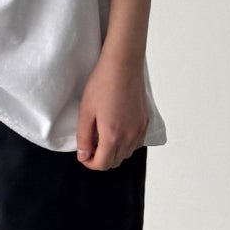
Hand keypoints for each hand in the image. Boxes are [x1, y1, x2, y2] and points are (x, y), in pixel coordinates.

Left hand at [75, 54, 148, 169]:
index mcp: (112, 136)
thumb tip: (83, 156)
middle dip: (101, 159)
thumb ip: (84, 138)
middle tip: (91, 145)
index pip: (102, 164)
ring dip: (114, 152)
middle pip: (115, 162)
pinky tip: (117, 130)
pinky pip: (136, 143)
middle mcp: (129, 137)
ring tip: (102, 136)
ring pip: (126, 154)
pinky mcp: (146, 121)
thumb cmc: (102, 85)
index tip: (83, 154)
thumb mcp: (86, 112)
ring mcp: (140, 129)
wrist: (123, 65)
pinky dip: (126, 143)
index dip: (89, 163)